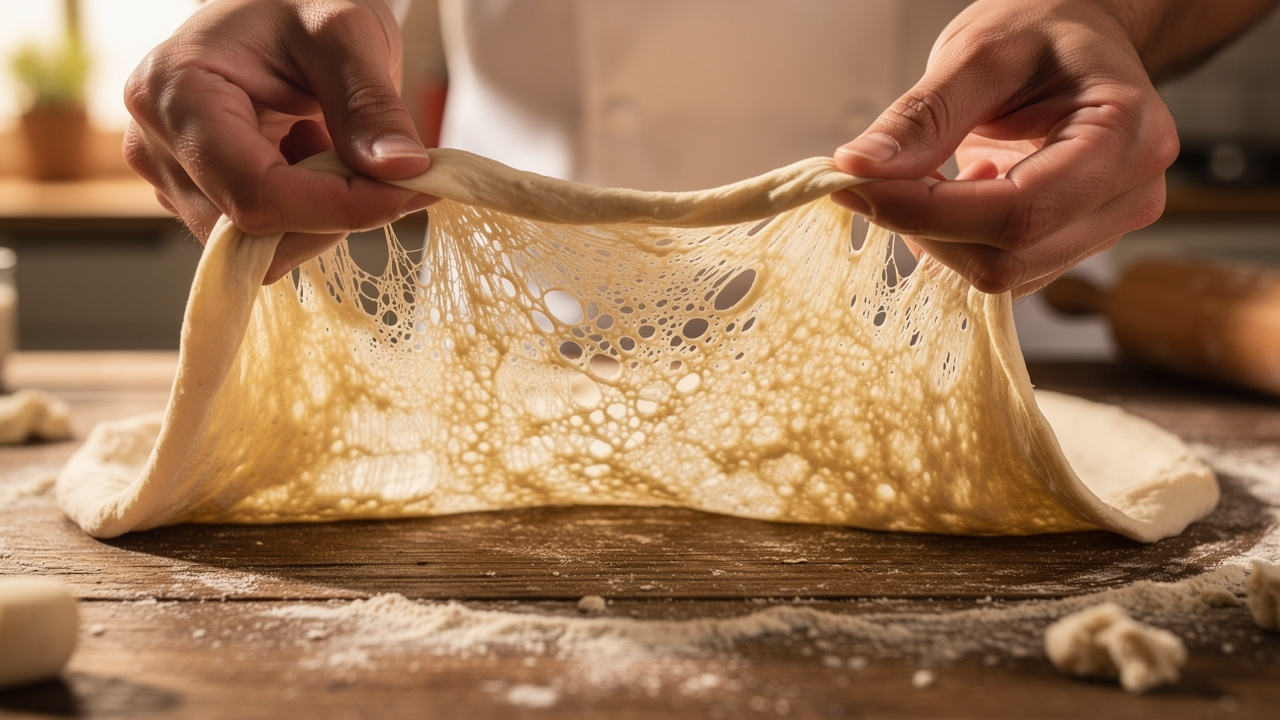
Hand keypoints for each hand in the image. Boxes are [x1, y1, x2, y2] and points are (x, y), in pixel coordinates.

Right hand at [123, 0, 434, 283]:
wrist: (280, 3)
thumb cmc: (302, 2)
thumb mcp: (347, 34)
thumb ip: (371, 105)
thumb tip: (403, 171)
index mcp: (175, 93)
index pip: (256, 193)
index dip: (338, 209)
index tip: (409, 193)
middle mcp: (156, 144)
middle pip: (253, 232)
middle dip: (334, 215)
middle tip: (390, 172)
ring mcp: (171, 176)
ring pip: (262, 248)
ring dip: (323, 215)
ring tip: (340, 148)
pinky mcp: (198, 196)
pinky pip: (264, 239)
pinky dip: (310, 213)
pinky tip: (317, 158)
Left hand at [831, 0, 1179, 296]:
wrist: (1078, 37)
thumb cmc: (1040, 34)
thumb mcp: (977, 53)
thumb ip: (922, 116)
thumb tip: (859, 168)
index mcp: (1124, 136)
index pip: (1017, 211)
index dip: (925, 212)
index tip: (856, 186)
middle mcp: (1131, 195)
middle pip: (1007, 257)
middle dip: (926, 229)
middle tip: (881, 179)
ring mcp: (1107, 229)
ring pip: (1001, 275)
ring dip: (939, 239)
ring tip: (929, 174)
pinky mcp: (1074, 246)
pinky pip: (1004, 272)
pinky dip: (957, 243)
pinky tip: (955, 192)